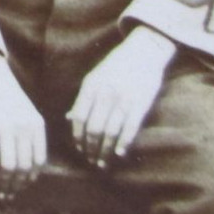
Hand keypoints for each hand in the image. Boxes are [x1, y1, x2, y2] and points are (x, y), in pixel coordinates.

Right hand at [0, 46, 45, 199]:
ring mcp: (6, 128)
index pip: (38, 161)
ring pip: (8, 166)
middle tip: (8, 196)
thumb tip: (31, 163)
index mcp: (37, 126)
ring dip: (2, 183)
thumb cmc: (8, 94)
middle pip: (23, 167)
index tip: (22, 187)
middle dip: (16, 186)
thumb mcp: (28, 112)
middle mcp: (24, 128)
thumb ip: (32, 134)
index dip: (30, 178)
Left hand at [67, 25, 176, 168]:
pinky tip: (119, 153)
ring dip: (105, 150)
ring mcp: (124, 99)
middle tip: (90, 160)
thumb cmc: (116, 66)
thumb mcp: (94, 77)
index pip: (79, 116)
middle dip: (90, 147)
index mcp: (91, 86)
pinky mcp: (141, 104)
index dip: (77, 136)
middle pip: (94, 128)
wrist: (144, 51)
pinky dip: (123, 143)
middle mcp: (106, 93)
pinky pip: (130, 128)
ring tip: (102, 162)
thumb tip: (69, 119)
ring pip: (111, 132)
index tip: (79, 148)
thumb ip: (83, 98)